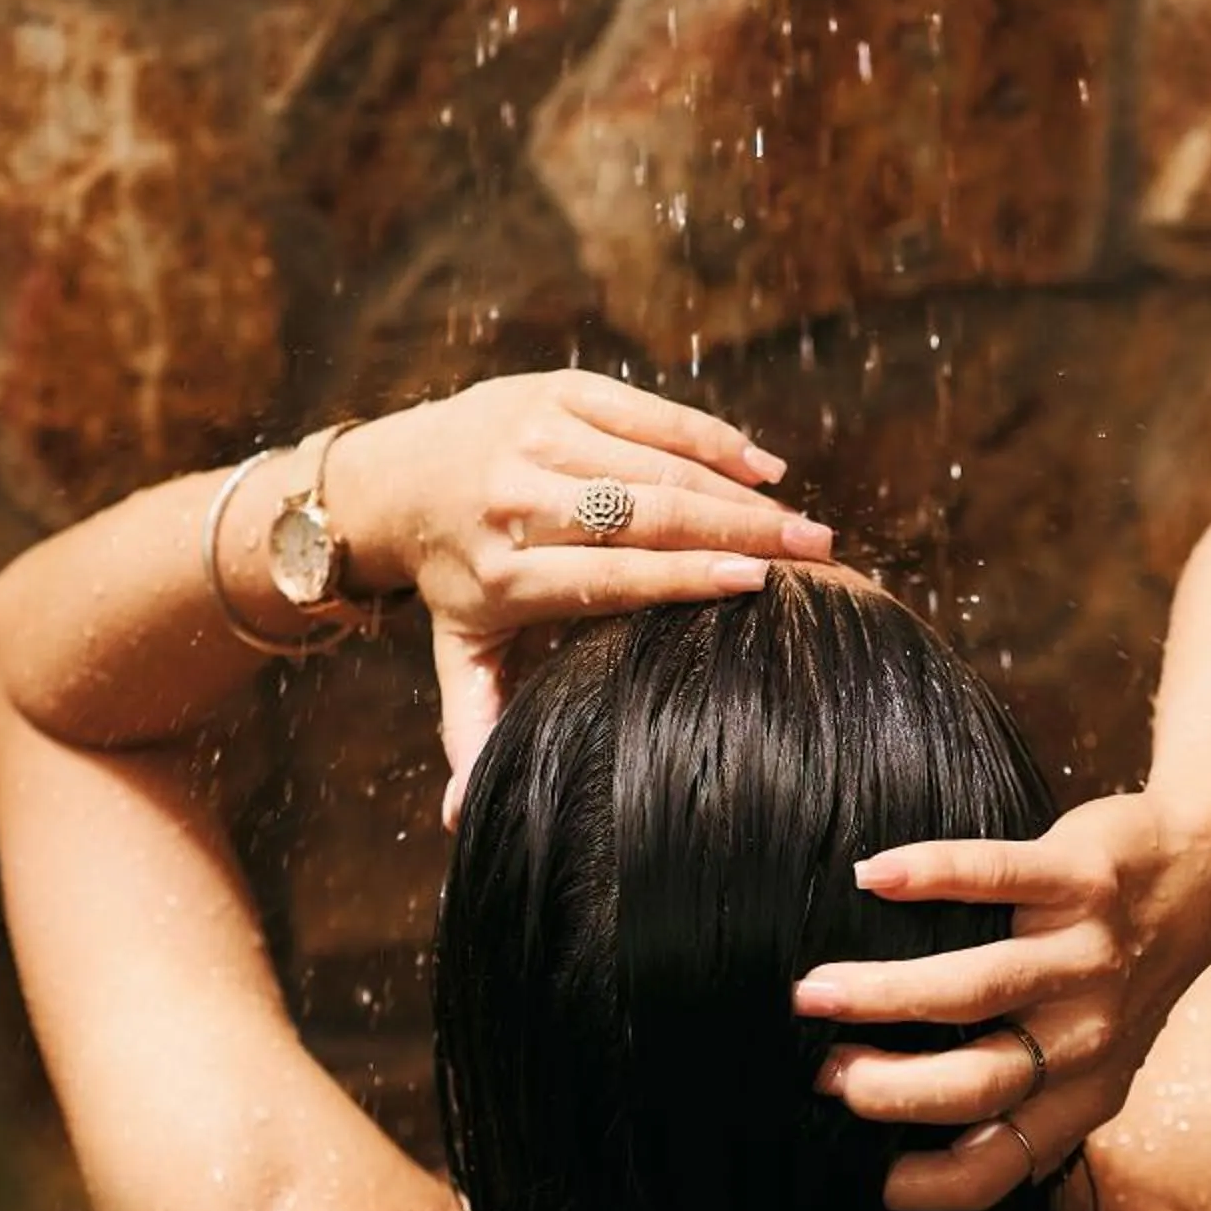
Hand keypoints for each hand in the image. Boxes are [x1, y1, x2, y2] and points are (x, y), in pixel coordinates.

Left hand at [346, 371, 831, 824]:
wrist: (394, 478)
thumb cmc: (455, 578)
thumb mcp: (459, 653)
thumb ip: (474, 728)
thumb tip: (457, 820)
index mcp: (505, 574)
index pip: (612, 575)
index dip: (687, 577)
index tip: (757, 585)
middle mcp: (517, 498)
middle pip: (645, 514)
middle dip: (739, 531)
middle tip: (815, 551)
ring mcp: (537, 435)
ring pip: (654, 461)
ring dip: (737, 489)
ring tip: (801, 523)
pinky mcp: (556, 389)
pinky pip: (645, 409)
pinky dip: (709, 436)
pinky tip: (764, 468)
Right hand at [791, 793, 1210, 1210]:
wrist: (1204, 876)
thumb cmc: (1119, 976)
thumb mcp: (1093, 1058)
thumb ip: (1024, 1099)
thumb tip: (907, 1143)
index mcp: (1084, 1093)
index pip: (1003, 1165)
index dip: (929, 1183)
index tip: (864, 1172)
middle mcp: (1089, 1034)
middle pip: (978, 1081)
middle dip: (887, 1086)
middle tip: (821, 1072)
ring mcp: (1089, 955)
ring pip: (977, 986)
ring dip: (885, 992)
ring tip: (815, 990)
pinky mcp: (1083, 879)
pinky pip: (996, 875)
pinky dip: (930, 874)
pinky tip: (870, 877)